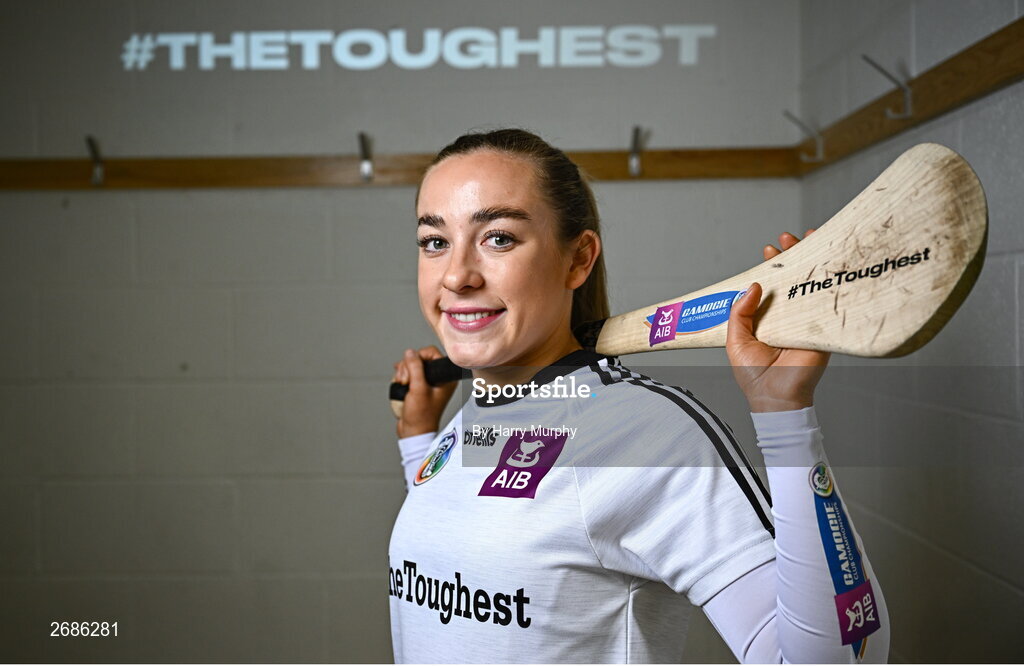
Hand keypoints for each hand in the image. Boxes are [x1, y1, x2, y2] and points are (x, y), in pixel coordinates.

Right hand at [392, 346, 457, 437]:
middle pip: (419, 358)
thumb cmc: (421, 416)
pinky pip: (407, 374)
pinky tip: (399, 383)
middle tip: (407, 382)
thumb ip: (415, 368)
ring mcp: (427, 382)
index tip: (412, 367)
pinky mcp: (418, 386)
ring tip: (403, 386)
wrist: (413, 431)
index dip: (419, 357)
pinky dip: (401, 377)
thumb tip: (410, 353)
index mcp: (445, 377)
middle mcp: (438, 378)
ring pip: (410, 366)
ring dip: (403, 374)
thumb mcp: (418, 389)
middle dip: (408, 368)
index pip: (432, 353)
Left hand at [727, 230, 829, 411]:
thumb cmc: (754, 375)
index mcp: (767, 317)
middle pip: (792, 279)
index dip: (771, 266)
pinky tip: (829, 263)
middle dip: (792, 256)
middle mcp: (788, 316)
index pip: (771, 285)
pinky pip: (826, 303)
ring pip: (811, 285)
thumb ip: (740, 312)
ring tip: (806, 239)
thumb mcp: (736, 339)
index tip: (769, 250)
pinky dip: (830, 282)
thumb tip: (753, 285)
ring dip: (811, 261)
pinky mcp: (821, 329)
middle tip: (787, 239)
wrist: (774, 397)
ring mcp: (806, 321)